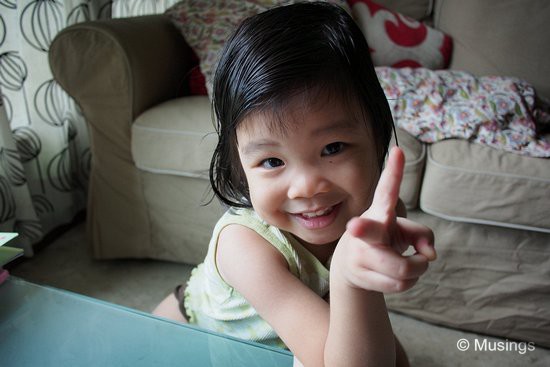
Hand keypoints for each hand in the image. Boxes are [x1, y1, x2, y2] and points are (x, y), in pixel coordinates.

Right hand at [336, 147, 435, 292]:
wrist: (350, 266)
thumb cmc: (382, 240)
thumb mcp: (404, 232)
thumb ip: (423, 236)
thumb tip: (430, 255)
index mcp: (378, 213)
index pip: (386, 191)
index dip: (394, 172)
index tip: (399, 150)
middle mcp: (364, 232)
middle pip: (368, 231)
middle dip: (363, 228)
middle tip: (356, 226)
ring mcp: (359, 255)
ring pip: (403, 269)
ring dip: (417, 269)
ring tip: (412, 263)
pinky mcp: (361, 277)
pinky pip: (401, 285)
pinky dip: (409, 282)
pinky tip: (398, 275)